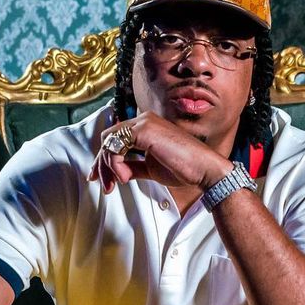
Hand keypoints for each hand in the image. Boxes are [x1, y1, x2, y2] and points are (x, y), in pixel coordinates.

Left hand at [88, 112, 230, 194]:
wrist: (203, 170)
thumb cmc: (184, 169)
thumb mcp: (151, 169)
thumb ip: (133, 166)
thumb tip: (118, 171)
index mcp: (146, 127)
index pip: (116, 138)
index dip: (104, 158)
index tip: (101, 177)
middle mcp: (143, 120)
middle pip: (108, 138)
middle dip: (101, 164)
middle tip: (103, 184)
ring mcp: (143, 123)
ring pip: (109, 142)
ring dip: (107, 166)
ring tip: (117, 183)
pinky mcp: (144, 130)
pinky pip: (116, 146)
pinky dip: (115, 164)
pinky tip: (124, 176)